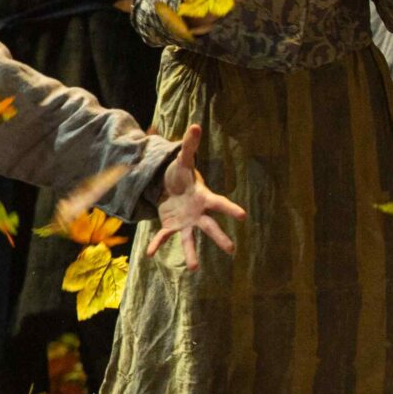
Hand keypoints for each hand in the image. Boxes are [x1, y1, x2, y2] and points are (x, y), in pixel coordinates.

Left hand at [147, 125, 245, 270]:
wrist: (170, 187)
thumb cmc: (181, 174)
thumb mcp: (183, 160)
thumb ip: (189, 145)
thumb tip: (195, 125)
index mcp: (204, 197)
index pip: (220, 203)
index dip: (230, 209)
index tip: (243, 216)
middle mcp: (198, 214)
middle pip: (210, 227)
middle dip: (220, 238)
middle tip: (232, 251)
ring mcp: (186, 223)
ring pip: (190, 240)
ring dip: (191, 253)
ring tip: (194, 268)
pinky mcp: (171, 227)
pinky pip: (164, 237)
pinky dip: (157, 244)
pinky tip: (149, 254)